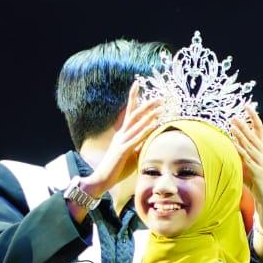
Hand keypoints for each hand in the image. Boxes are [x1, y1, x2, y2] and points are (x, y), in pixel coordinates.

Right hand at [83, 81, 164, 198]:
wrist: (101, 179)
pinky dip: (146, 130)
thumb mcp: (132, 154)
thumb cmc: (117, 168)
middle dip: (146, 104)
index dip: (133, 97)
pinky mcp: (123, 151)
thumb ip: (139, 145)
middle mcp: (121, 134)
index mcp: (122, 134)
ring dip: (149, 115)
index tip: (137, 84)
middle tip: (159, 97)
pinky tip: (154, 124)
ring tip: (161, 107)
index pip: (129, 112)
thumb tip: (149, 139)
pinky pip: (136, 138)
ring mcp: (121, 142)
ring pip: (136, 124)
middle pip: (134, 114)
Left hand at [230, 105, 262, 220]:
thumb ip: (242, 153)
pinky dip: (240, 150)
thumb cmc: (256, 180)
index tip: (247, 106)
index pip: (259, 129)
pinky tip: (233, 143)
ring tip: (232, 125)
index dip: (253, 117)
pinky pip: (247, 157)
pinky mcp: (258, 170)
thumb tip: (231, 141)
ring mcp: (262, 161)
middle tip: (234, 116)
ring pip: (249, 145)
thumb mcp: (248, 164)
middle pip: (253, 135)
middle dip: (243, 125)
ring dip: (240, 135)